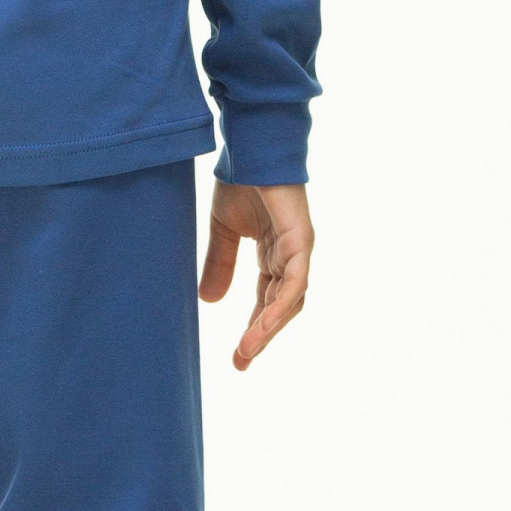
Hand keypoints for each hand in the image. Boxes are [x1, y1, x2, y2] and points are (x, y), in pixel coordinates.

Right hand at [198, 181, 312, 370]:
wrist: (249, 148)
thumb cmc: (241, 180)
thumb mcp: (223, 231)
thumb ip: (219, 264)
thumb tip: (209, 302)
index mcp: (274, 255)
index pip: (266, 301)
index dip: (253, 329)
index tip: (237, 357)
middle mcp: (290, 257)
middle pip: (280, 308)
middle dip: (260, 336)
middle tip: (240, 362)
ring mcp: (298, 250)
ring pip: (289, 301)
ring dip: (268, 329)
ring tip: (246, 351)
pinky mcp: (301, 241)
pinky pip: (294, 283)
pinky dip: (279, 306)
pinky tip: (261, 326)